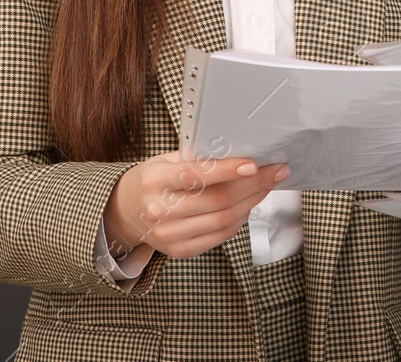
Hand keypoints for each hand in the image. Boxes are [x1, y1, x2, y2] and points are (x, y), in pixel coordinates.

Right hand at [103, 150, 288, 261]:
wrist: (125, 212)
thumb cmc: (154, 180)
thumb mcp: (166, 160)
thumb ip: (198, 157)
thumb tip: (240, 150)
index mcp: (155, 180)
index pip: (196, 175)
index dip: (228, 170)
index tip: (254, 164)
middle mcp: (160, 210)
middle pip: (218, 200)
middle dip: (253, 185)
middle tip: (275, 171)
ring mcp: (169, 234)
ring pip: (224, 220)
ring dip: (253, 201)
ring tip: (267, 185)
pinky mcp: (180, 250)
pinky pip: (221, 235)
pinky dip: (240, 219)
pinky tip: (249, 204)